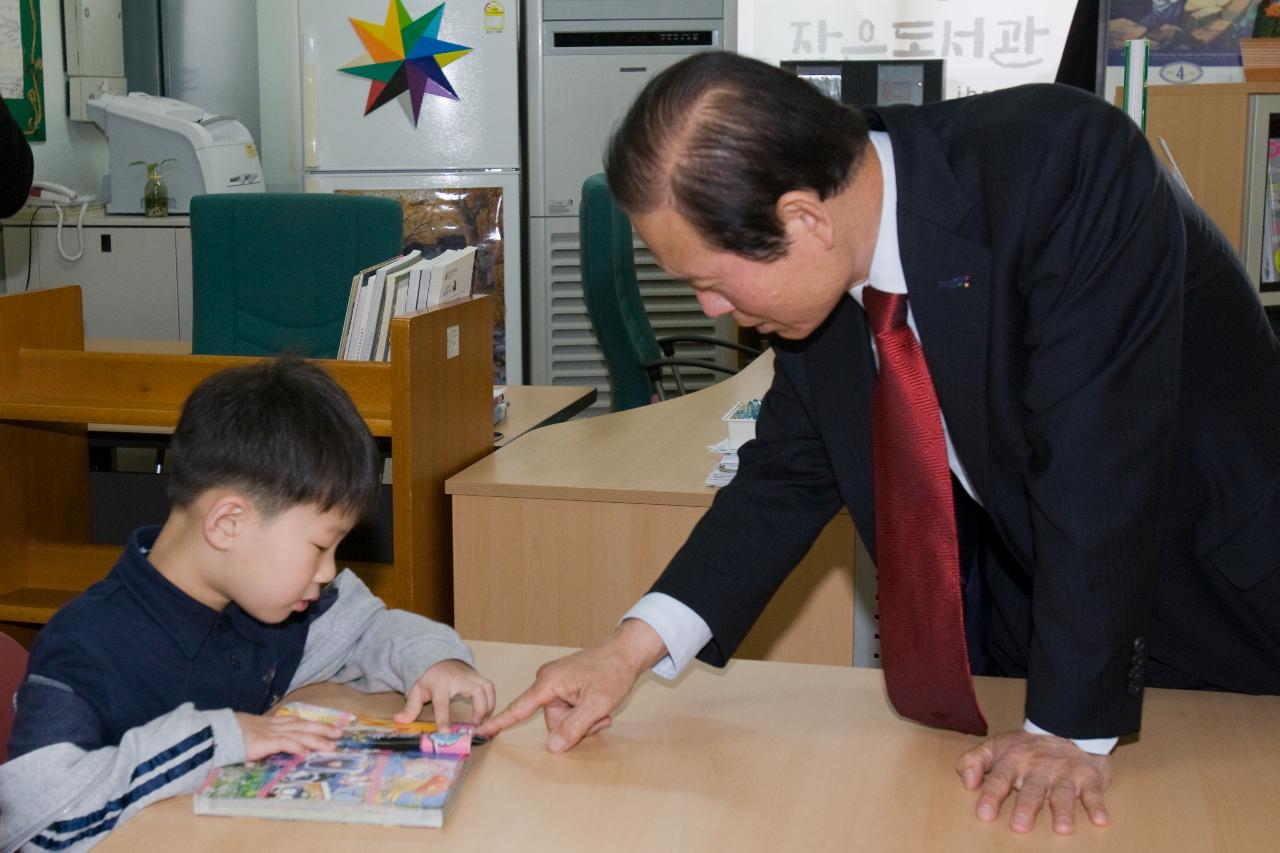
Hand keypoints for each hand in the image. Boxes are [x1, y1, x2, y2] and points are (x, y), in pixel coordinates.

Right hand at [235, 712, 342, 760]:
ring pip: (298, 733)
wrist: (212, 733)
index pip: (296, 721)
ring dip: (316, 739)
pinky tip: (307, 753)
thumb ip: (259, 739)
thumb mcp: (247, 733)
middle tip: (339, 734)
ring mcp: (268, 732)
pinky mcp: (263, 741)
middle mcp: (272, 725)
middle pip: (302, 725)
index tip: (327, 727)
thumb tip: (263, 747)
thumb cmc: (227, 735)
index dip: (312, 724)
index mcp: (269, 723)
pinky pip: (284, 743)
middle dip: (322, 729)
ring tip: (331, 745)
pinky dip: (297, 747)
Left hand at [394, 658, 495, 730]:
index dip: (444, 720)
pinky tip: (486, 713)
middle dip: (479, 710)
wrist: (439, 658)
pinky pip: (490, 688)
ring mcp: (471, 675)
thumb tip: (399, 721)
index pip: (442, 704)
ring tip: (482, 722)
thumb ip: (410, 707)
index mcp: (440, 684)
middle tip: (475, 726)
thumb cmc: (429, 678)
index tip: (446, 734)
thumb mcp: (417, 690)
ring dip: (488, 707)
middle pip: (476, 692)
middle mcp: (459, 679)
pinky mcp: (479, 675)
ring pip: (487, 689)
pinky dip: (491, 701)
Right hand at [475, 618, 667, 751]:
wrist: (627, 651)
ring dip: (583, 721)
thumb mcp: (597, 704)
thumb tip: (552, 748)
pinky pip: (570, 710)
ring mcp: (558, 684)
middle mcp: (548, 682)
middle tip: (598, 716)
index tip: (479, 731)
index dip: (499, 722)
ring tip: (601, 709)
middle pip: (552, 722)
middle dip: (575, 726)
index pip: (518, 708)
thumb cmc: (613, 671)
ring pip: (563, 719)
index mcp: (548, 683)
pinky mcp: (567, 686)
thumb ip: (574, 727)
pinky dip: (585, 713)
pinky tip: (600, 705)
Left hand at [956, 729, 1111, 834]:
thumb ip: (974, 762)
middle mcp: (1038, 769)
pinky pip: (1093, 792)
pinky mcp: (1087, 778)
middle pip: (1031, 790)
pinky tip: (1100, 819)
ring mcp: (1063, 774)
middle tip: (1020, 826)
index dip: (991, 796)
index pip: (999, 780)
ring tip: (1062, 828)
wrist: (1066, 725)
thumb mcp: (995, 747)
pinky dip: (1097, 805)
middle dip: (1026, 808)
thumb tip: (967, 782)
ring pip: (1062, 794)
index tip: (985, 813)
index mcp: (1013, 762)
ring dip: (1063, 811)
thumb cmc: (1026, 747)